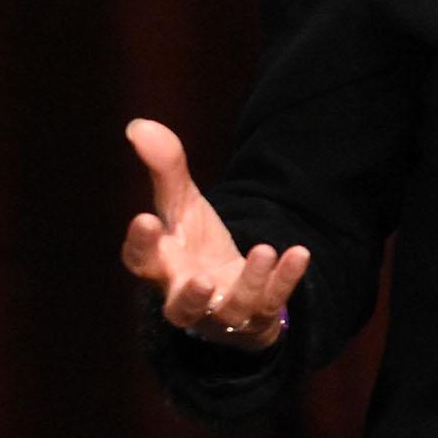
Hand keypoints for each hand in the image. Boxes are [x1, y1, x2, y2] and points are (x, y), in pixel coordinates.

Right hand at [120, 118, 306, 351]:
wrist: (229, 287)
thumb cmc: (194, 244)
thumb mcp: (182, 205)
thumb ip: (165, 169)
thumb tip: (139, 124)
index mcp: (161, 268)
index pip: (141, 261)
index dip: (141, 244)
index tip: (145, 218)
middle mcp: (186, 296)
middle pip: (180, 306)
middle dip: (190, 295)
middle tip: (201, 279)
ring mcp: (224, 311)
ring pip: (232, 308)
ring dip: (249, 281)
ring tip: (262, 249)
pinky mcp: (257, 313)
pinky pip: (272, 302)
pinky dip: (285, 280)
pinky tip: (298, 252)